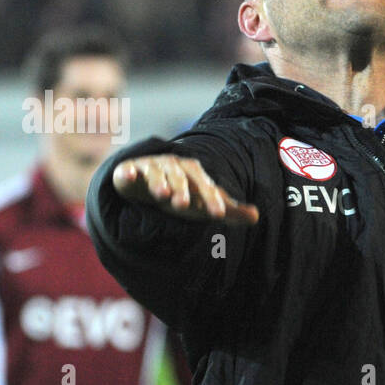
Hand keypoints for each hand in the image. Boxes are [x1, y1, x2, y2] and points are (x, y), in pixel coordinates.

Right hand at [112, 155, 258, 224]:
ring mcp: (152, 167)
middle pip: (182, 179)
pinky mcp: (130, 170)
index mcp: (196, 174)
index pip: (207, 187)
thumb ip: (228, 210)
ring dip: (160, 182)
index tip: (218, 214)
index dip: (212, 200)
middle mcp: (175, 167)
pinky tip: (129, 175)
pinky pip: (129, 171)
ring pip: (157, 174)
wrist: (148, 181)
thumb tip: (256, 216)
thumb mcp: (203, 203)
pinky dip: (128, 172)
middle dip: (184, 191)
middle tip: (184, 206)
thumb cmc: (182, 194)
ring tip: (162, 194)